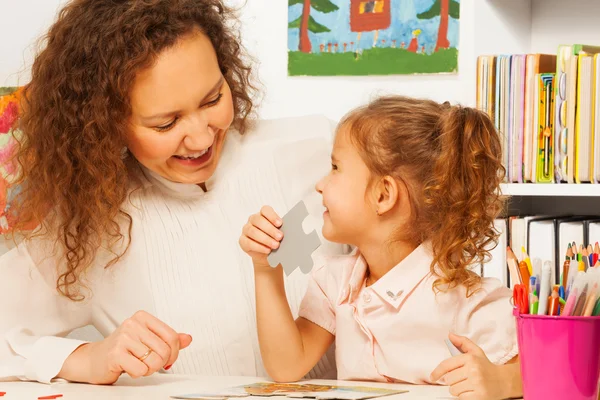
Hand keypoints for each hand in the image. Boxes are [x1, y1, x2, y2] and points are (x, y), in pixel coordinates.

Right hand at [60, 310, 191, 383]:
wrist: (94, 359)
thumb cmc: (123, 349)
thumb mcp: (148, 339)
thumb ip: (168, 339)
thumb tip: (188, 338)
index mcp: (143, 317)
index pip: (172, 336)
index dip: (174, 352)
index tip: (168, 359)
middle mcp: (133, 324)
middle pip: (164, 350)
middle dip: (161, 363)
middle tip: (150, 364)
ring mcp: (123, 337)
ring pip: (154, 361)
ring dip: (149, 369)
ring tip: (138, 364)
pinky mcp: (115, 353)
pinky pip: (141, 370)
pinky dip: (138, 373)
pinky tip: (129, 367)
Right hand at [239, 206, 282, 268]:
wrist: (268, 255)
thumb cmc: (275, 240)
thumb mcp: (280, 233)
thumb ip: (284, 229)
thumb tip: (293, 230)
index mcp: (263, 214)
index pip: (265, 210)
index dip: (272, 216)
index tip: (280, 224)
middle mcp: (253, 220)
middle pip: (258, 220)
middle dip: (270, 229)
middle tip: (280, 237)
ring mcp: (246, 229)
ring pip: (253, 231)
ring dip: (265, 239)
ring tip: (276, 245)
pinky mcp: (242, 240)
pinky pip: (248, 242)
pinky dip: (259, 247)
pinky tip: (267, 250)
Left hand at [430, 333, 508, 399]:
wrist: (504, 381)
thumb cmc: (486, 366)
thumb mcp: (476, 352)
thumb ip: (462, 342)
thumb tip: (450, 335)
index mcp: (470, 358)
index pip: (447, 365)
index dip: (437, 372)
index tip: (433, 377)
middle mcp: (473, 370)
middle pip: (448, 379)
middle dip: (451, 381)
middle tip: (461, 379)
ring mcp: (477, 384)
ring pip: (453, 390)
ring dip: (457, 389)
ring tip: (466, 385)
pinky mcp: (480, 396)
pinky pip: (461, 398)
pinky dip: (463, 396)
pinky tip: (471, 391)